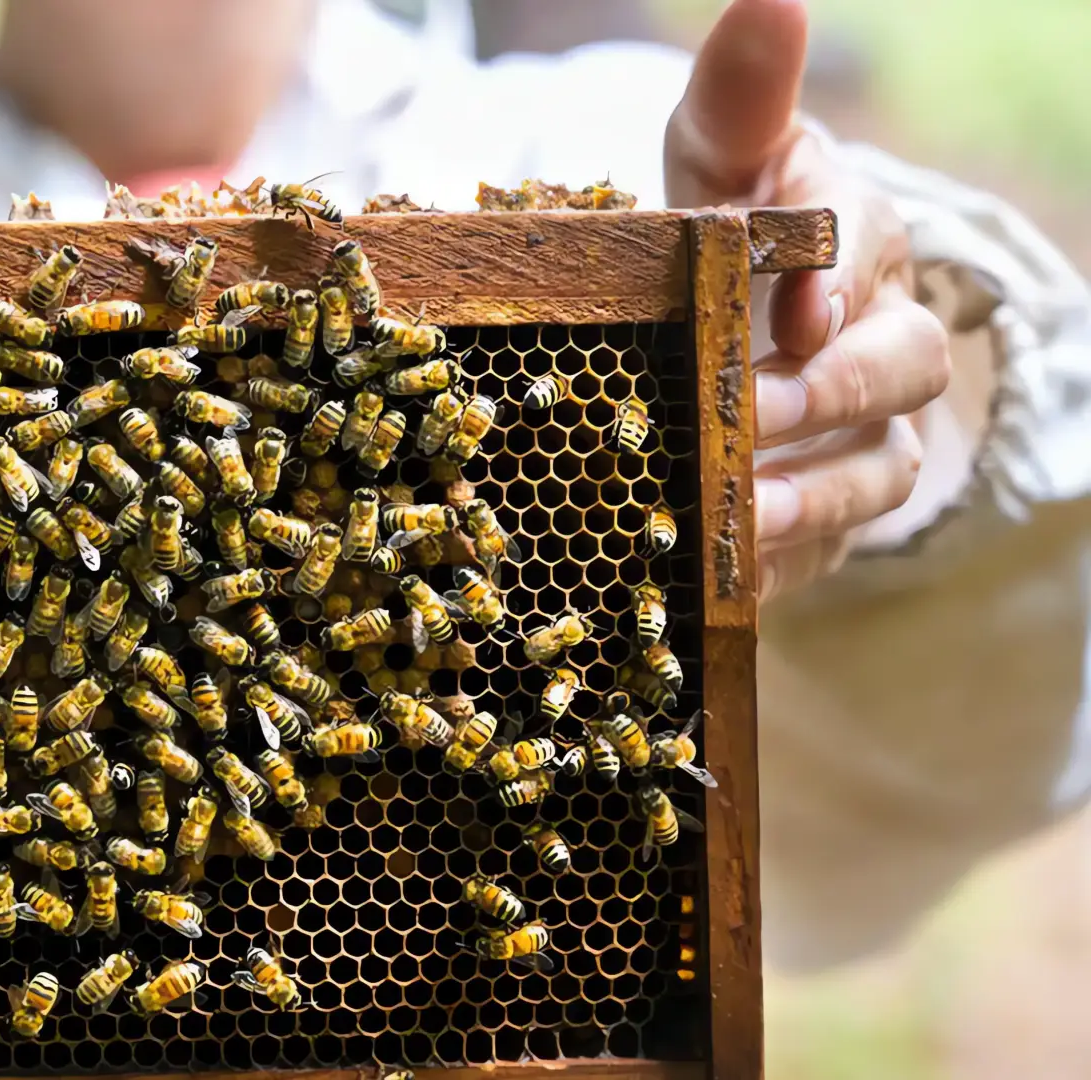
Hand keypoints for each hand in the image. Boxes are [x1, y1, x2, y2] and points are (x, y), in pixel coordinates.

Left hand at [665, 0, 951, 601]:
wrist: (696, 344)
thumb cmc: (708, 238)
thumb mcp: (708, 165)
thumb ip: (738, 99)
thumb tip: (773, 0)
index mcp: (850, 234)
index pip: (864, 237)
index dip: (834, 271)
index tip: (793, 304)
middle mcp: (877, 331)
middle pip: (894, 361)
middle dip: (824, 387)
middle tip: (747, 409)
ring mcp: (865, 426)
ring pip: (879, 463)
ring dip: (812, 486)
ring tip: (743, 502)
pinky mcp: (828, 506)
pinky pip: (831, 540)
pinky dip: (783, 553)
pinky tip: (729, 560)